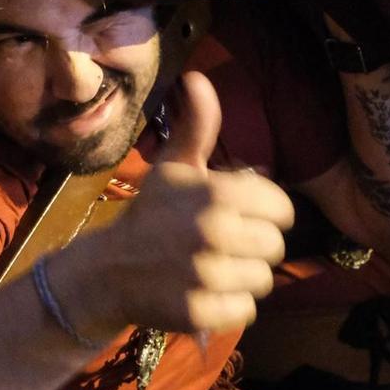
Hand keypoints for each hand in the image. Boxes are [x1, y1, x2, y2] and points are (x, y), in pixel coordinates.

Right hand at [52, 72, 293, 340]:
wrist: (107, 271)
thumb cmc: (151, 215)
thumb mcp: (174, 167)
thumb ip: (198, 127)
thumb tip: (198, 78)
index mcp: (218, 193)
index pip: (281, 209)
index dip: (265, 214)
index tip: (240, 217)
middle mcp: (215, 232)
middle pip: (275, 246)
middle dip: (254, 247)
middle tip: (223, 245)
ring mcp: (207, 275)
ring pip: (263, 280)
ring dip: (243, 277)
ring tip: (214, 269)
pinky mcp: (200, 312)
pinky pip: (245, 311)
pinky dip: (229, 306)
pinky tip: (205, 292)